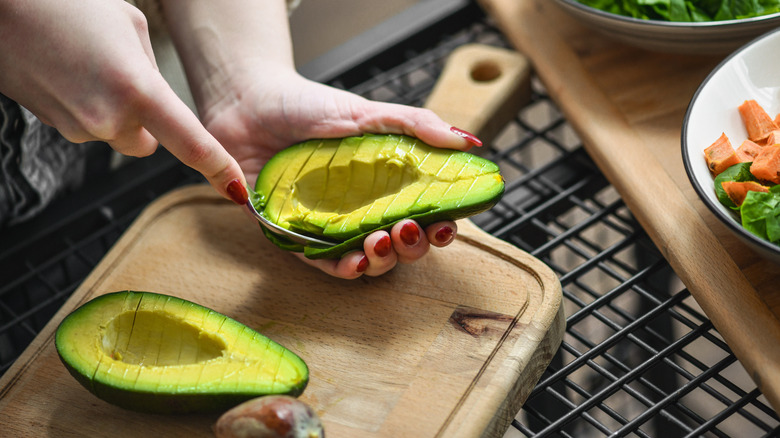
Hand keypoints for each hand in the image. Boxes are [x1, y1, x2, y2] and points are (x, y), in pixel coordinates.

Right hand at [0, 0, 245, 200]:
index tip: (236, 189)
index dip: (219, 169)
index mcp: (138, 91)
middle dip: (146, 122)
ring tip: (87, 64)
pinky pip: (84, 125)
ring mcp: (75, 127)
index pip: (192, 145)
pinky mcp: (50, 127)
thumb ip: (150, 70)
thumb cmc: (61, 3)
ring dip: (112, 110)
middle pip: (147, 144)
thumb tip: (152, 96)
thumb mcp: (128, 26)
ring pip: (113, 134)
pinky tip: (68, 71)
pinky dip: (84, 106)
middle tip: (124, 78)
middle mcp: (107, 119)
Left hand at [159, 0, 478, 278]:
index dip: (439, 226)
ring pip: (364, 259)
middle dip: (411, 247)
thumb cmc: (308, 104)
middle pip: (398, 243)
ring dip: (380, 260)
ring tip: (380, 243)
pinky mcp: (293, 234)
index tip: (447, 225)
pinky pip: (319, 262)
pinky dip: (339, 267)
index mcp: (382, 184)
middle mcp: (359, 209)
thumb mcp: (368, 112)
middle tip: (408, 231)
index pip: (422, 214)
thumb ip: (416, 125)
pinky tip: (354, 263)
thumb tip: (470, 142)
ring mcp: (328, 224)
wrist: (248, 100)